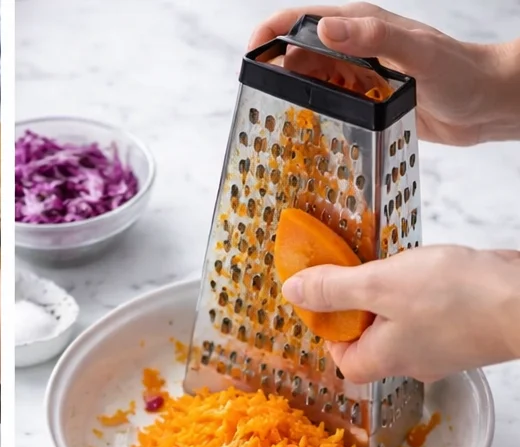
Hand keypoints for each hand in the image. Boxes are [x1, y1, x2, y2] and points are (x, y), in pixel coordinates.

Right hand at [248, 7, 519, 144]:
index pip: (302, 20)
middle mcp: (355, 47)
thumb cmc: (458, 73)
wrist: (485, 103)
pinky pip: (331, 107)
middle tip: (258, 104)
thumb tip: (324, 31)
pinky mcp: (367, 102)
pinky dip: (316, 118)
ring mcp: (360, 75)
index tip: (249, 58)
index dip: (270, 33)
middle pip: (299, 55)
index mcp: (360, 25)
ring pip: (312, 82)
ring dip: (293, 99)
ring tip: (276, 125)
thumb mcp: (416, 52)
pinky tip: (310, 138)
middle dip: (275, 73)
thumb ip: (372, 38)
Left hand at [281, 245, 519, 382]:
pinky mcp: (465, 332)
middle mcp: (411, 363)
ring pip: (404, 325)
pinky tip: (438, 271)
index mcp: (382, 361)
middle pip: (372, 340)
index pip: (341, 358)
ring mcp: (441, 350)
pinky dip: (430, 293)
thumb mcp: (380, 284)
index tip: (331, 295)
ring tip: (405, 268)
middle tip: (368, 272)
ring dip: (399, 295)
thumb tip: (293, 292)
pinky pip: (434, 315)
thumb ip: (335, 289)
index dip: (331, 327)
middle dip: (365, 305)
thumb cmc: (458, 299)